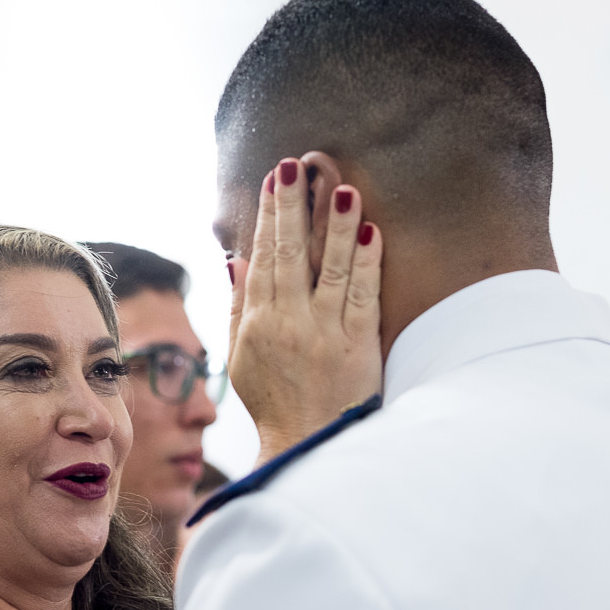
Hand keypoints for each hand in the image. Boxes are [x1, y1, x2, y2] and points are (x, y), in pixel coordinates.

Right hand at [228, 157, 382, 465]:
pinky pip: (363, 296)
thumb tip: (238, 259)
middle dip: (294, 206)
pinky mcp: (358, 345)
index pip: (265, 257)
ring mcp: (325, 332)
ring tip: (341, 186)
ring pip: (331, 268)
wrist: (307, 444)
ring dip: (335, 225)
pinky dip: (367, 262)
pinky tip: (370, 231)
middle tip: (296, 165)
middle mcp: (289, 323)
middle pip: (292, 254)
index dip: (269, 215)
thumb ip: (240, 305)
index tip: (273, 179)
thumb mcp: (242, 356)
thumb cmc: (274, 401)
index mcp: (259, 323)